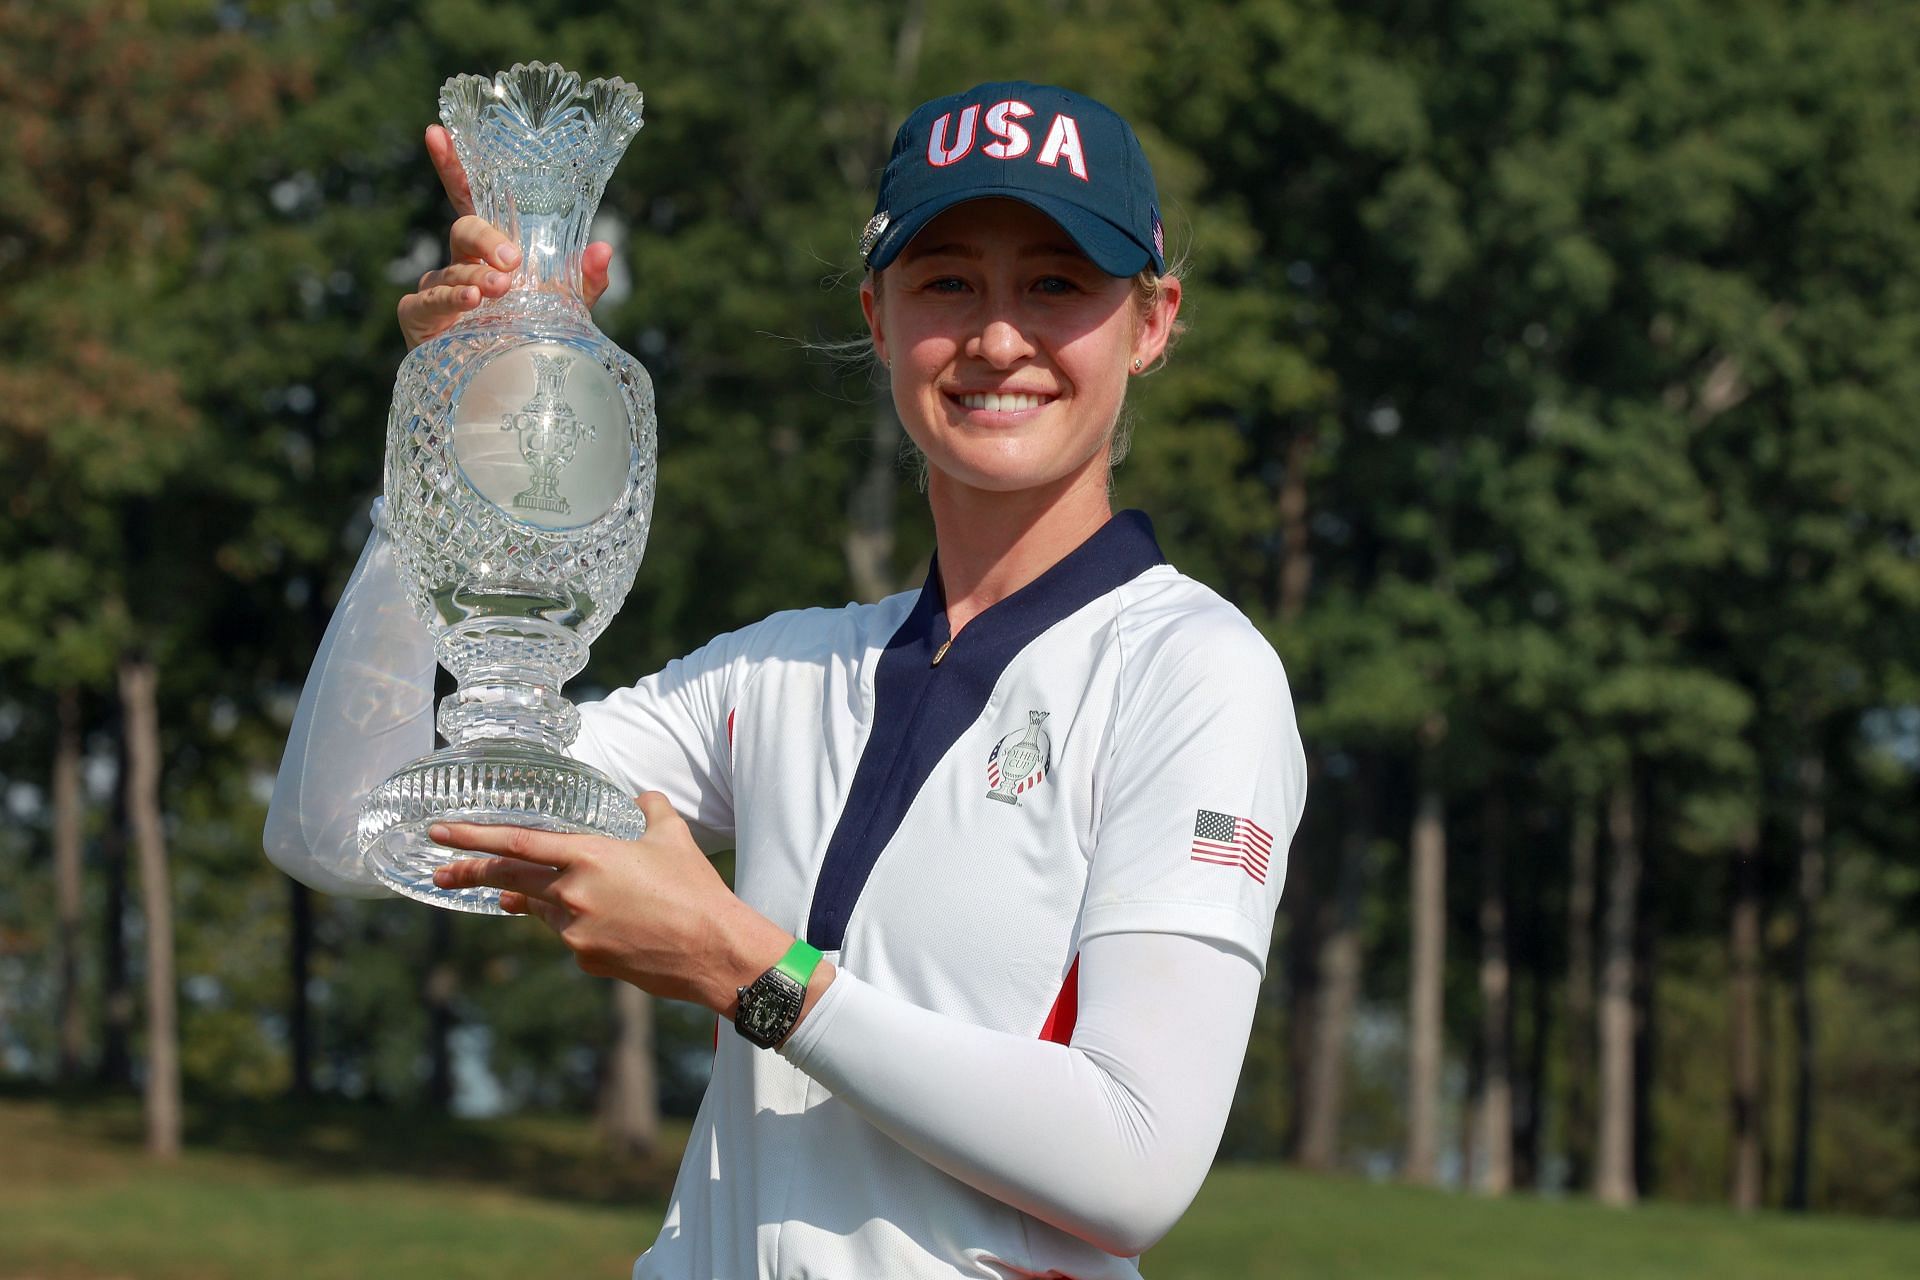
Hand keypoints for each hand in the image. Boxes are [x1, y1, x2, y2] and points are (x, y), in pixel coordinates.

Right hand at [396, 124, 615, 349]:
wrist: (512, 394)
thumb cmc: (534, 340)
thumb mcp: (568, 309)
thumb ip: (585, 279)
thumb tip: (603, 248)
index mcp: (491, 248)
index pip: (470, 197)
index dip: (453, 164)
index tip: (438, 132)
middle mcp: (461, 261)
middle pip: (465, 229)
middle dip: (487, 239)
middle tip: (513, 261)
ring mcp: (438, 288)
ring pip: (452, 267)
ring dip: (478, 277)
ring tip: (500, 290)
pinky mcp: (420, 319)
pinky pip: (428, 300)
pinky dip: (449, 298)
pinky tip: (470, 301)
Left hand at [428, 793, 815, 1016]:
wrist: (713, 950)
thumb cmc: (695, 889)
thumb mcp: (673, 837)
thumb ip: (650, 810)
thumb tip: (643, 797)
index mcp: (589, 857)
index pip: (516, 842)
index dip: (473, 836)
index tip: (439, 833)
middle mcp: (573, 894)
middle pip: (509, 878)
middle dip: (470, 873)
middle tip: (440, 872)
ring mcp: (575, 932)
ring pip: (542, 908)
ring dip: (534, 898)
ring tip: (528, 893)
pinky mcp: (586, 959)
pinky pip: (568, 935)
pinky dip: (574, 923)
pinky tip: (604, 921)